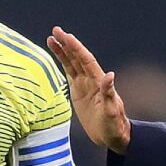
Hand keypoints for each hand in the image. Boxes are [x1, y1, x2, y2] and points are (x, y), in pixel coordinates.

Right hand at [47, 27, 130, 153]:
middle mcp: (91, 79)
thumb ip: (109, 93)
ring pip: (71, 63)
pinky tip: (57, 55)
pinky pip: (69, 73)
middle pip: (77, 57)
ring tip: (52, 38)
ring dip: (63, 51)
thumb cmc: (113, 124)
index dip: (76, 48)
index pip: (86, 60)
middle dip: (67, 44)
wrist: (110, 135)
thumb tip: (110, 75)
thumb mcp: (111, 110)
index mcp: (99, 81)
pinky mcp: (78, 91)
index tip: (66, 36)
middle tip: (56, 30)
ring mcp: (84, 84)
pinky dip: (63, 63)